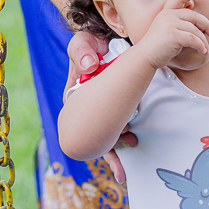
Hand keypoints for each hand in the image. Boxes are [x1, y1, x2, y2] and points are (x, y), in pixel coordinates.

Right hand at [67, 31, 138, 179]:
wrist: (108, 38)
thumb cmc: (90, 43)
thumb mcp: (81, 43)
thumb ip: (81, 51)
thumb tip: (89, 66)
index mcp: (75, 97)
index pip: (80, 123)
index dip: (91, 140)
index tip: (105, 148)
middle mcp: (90, 107)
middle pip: (97, 135)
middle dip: (109, 152)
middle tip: (120, 170)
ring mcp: (105, 106)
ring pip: (110, 132)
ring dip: (119, 143)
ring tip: (132, 148)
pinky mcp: (119, 102)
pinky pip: (122, 120)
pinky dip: (126, 132)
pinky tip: (133, 138)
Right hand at [134, 0, 208, 69]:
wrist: (145, 56)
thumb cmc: (158, 46)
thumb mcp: (168, 30)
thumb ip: (179, 23)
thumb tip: (198, 21)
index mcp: (166, 12)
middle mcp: (168, 14)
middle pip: (195, 16)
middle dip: (207, 25)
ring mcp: (170, 23)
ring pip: (196, 30)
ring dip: (203, 41)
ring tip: (206, 50)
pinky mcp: (173, 34)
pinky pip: (194, 39)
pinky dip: (201, 46)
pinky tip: (203, 51)